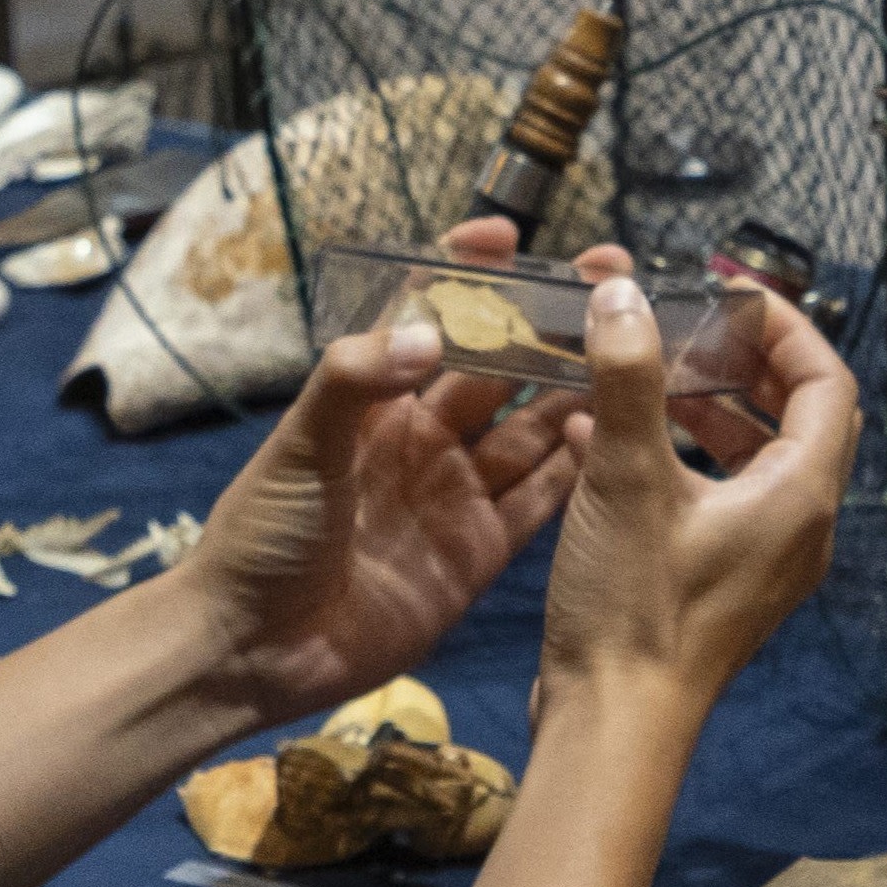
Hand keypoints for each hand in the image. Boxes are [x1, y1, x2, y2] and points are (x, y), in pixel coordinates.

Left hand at [174, 216, 619, 725]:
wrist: (253, 651)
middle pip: (498, 368)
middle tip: (606, 284)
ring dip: (577, 391)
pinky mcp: (482, 550)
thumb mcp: (299, 446)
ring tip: (633, 351)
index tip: (508, 235)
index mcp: (375, 401)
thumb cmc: (262, 537)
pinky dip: (579, 467)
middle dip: (547, 324)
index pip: (425, 317)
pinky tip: (618, 434)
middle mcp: (424, 438)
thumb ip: (357, 381)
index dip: (465, 273)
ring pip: (533, 428)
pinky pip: (542, 499)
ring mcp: (457, 493)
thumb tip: (430, 332)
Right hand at [540, 274, 859, 710]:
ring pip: (751, 459)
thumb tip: (624, 293)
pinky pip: (713, 500)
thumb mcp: (627, 479)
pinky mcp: (720, 585)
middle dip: (744, 364)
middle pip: (796, 417)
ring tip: (643, 374)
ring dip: (702, 409)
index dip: (786, 328)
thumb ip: (628, 378)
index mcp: (802, 493)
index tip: (730, 294)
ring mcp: (762, 560)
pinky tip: (597, 439)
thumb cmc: (634, 610)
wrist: (613, 727)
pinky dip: (673, 461)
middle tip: (690, 326)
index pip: (827, 381)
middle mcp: (799, 526)